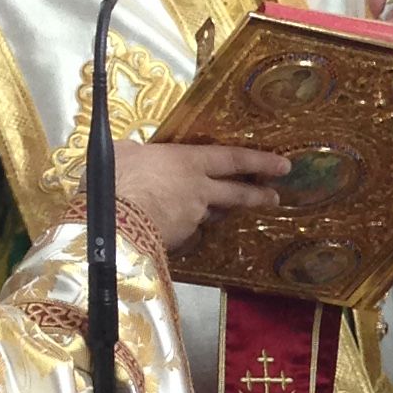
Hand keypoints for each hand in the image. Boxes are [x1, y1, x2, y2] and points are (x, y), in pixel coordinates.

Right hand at [110, 140, 291, 251]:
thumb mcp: (122, 153)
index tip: (284, 166)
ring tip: (223, 212)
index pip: (233, 159)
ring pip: (212, 214)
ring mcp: (191, 218)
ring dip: (219, 213)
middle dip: (259, 194)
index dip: (260, 161)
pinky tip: (176, 229)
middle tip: (274, 197)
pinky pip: (188, 233)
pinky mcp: (180, 241)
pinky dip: (186, 229)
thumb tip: (133, 152)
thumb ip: (136, 152)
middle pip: (237, 193)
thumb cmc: (115, 179)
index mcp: (189, 162)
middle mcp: (199, 191)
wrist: (109, 224)